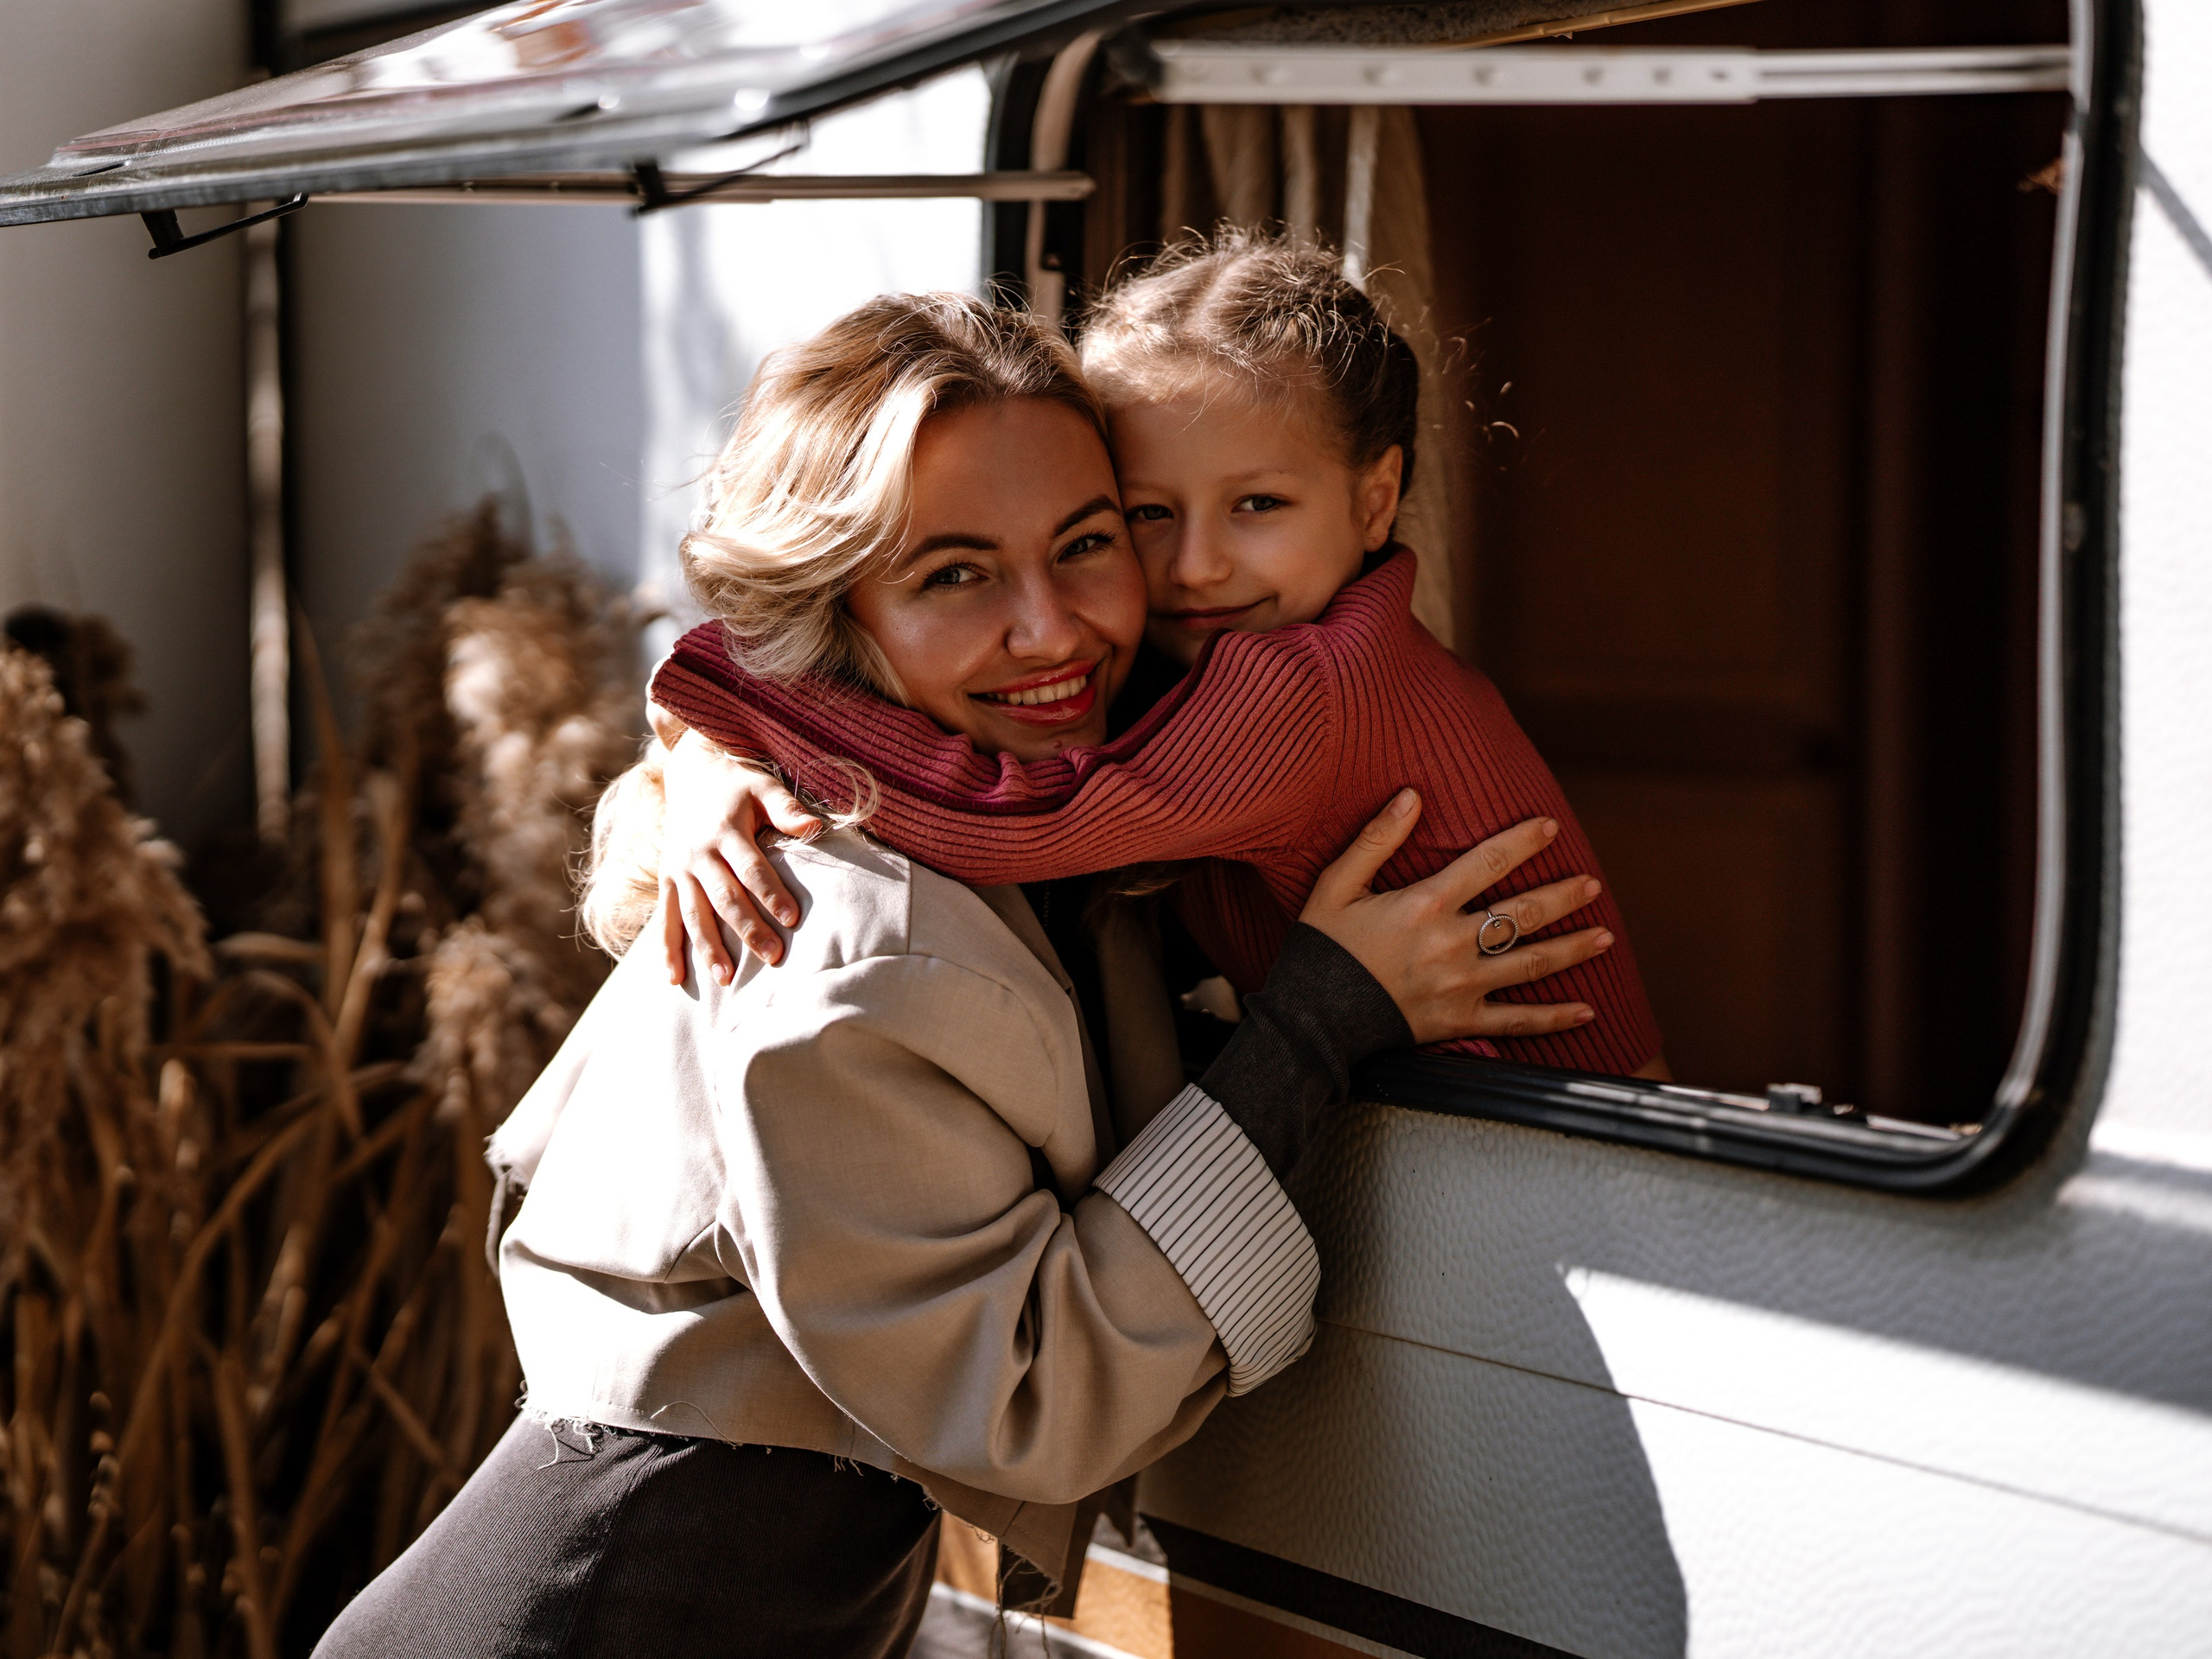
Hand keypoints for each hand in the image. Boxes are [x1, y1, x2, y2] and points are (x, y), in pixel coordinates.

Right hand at [657, 730, 825, 983]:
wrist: (691, 771)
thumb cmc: (738, 784)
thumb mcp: (762, 786)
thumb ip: (786, 808)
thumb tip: (814, 827)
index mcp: (725, 830)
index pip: (751, 867)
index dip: (771, 893)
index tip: (791, 918)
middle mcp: (698, 853)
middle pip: (724, 897)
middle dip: (748, 928)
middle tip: (772, 957)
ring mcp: (679, 869)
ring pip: (694, 913)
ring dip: (708, 947)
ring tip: (726, 978)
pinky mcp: (667, 880)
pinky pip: (665, 918)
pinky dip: (667, 949)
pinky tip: (675, 979)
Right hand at [1298, 791, 1613, 1045]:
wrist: (1311, 1020)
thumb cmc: (1322, 949)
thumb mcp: (1336, 885)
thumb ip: (1376, 839)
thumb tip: (1412, 796)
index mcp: (1425, 904)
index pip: (1489, 862)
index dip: (1524, 841)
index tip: (1551, 827)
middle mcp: (1453, 943)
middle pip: (1524, 912)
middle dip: (1564, 895)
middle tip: (1592, 884)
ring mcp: (1462, 986)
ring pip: (1532, 963)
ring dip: (1574, 948)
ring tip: (1605, 936)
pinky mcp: (1461, 1022)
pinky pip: (1518, 1021)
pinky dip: (1555, 1017)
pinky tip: (1586, 1009)